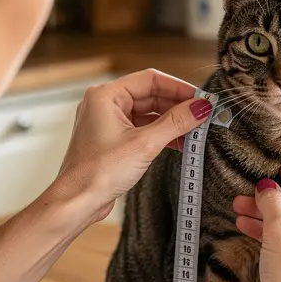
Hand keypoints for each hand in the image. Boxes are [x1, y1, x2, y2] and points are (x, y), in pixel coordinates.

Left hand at [51, 69, 213, 222]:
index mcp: (106, 95)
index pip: (150, 80)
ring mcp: (109, 122)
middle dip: (177, 106)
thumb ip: (175, 123)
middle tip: (203, 115)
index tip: (201, 98)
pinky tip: (181, 143)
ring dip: (172, 122)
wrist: (77, 201)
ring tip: (196, 131)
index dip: (178, 87)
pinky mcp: (114, 140)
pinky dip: (162, 134)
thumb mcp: (145, 144)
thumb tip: (201, 107)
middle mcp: (105, 104)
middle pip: (151, 95)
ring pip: (149, 114)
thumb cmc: (98, 172)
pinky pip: (143, 129)